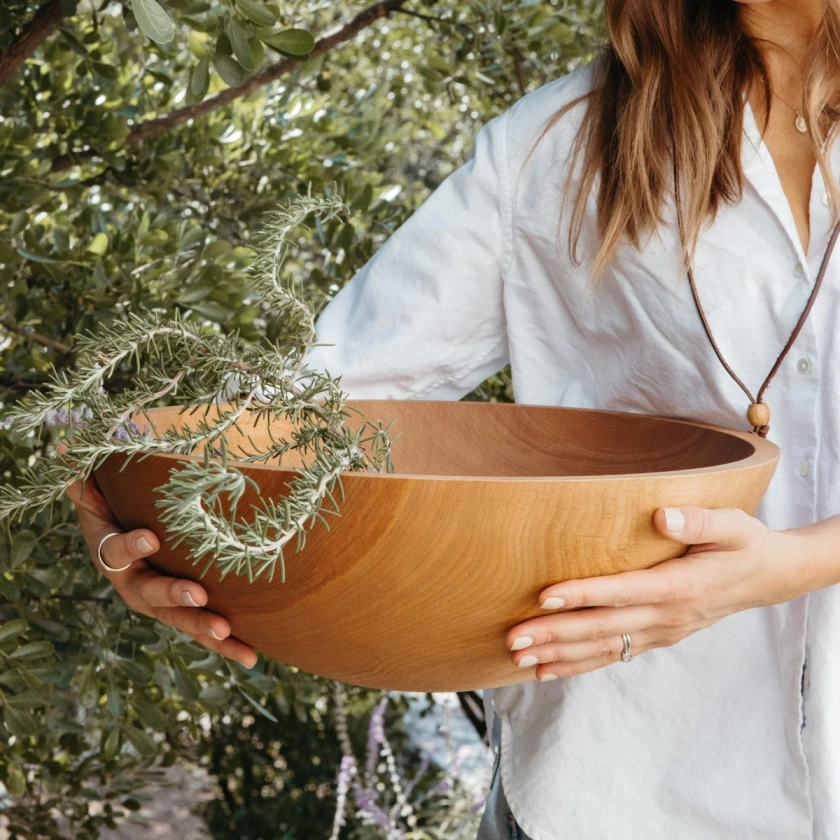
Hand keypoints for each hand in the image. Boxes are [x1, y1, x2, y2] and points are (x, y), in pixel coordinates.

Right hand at [65, 466, 257, 668]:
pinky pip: (204, 629)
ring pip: (179, 618)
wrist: (134, 532)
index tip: (149, 538)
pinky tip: (253, 655)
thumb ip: (89, 474)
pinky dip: (228, 644)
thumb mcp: (101, 487)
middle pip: (149, 593)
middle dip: (174, 594)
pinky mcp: (185, 610)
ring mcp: (160, 601)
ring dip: (202, 627)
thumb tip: (69, 449)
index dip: (130, 546)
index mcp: (111, 552)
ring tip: (225, 632)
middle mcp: (133, 582)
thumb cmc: (120, 503)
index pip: (115, 551)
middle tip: (198, 596)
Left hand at [506, 506, 815, 680]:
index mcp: (680, 587)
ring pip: (602, 649)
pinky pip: (613, 655)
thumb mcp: (732, 525)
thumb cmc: (744, 543)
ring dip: (559, 655)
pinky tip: (548, 670)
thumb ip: (698, 520)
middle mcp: (666, 616)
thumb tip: (662, 517)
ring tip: (519, 659)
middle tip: (513, 639)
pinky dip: (579, 665)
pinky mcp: (657, 636)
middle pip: (602, 629)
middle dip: (555, 635)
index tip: (544, 597)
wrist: (768, 577)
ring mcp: (661, 632)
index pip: (622, 593)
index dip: (582, 594)